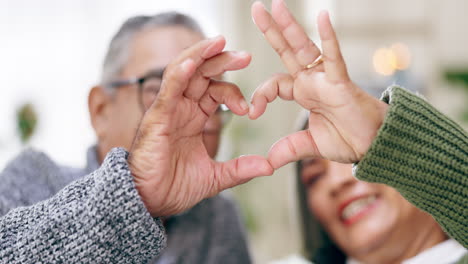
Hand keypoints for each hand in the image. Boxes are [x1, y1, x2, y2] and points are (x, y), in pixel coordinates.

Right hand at [128, 36, 273, 216]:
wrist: (149, 202)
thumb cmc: (175, 187)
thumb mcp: (215, 177)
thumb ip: (240, 169)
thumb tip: (269, 167)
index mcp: (195, 117)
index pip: (215, 90)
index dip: (234, 92)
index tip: (249, 109)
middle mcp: (182, 108)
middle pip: (202, 73)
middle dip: (223, 61)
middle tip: (246, 56)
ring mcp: (168, 110)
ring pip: (183, 71)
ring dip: (201, 55)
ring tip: (220, 42)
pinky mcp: (157, 118)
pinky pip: (167, 91)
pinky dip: (178, 75)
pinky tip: (191, 64)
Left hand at [250, 0, 387, 167]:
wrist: (373, 147)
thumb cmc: (348, 140)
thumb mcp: (311, 146)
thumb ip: (288, 149)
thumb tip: (267, 162)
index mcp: (304, 93)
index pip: (274, 84)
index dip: (260, 95)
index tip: (252, 113)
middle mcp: (312, 81)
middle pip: (287, 51)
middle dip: (271, 30)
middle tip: (256, 8)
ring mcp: (326, 80)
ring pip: (305, 48)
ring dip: (290, 27)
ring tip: (276, 5)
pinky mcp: (342, 83)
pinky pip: (334, 58)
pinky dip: (329, 39)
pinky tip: (322, 17)